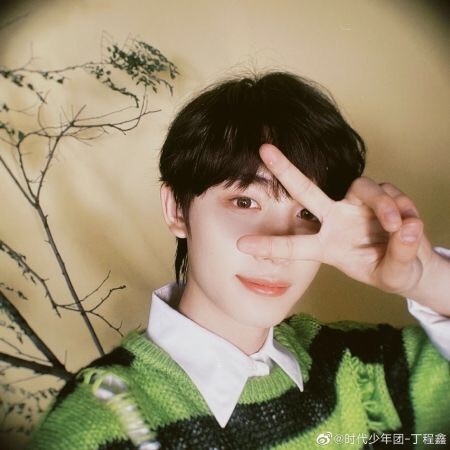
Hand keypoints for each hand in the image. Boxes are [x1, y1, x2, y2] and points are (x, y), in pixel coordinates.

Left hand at [237, 144, 435, 297]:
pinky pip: (391, 193)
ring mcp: (357, 206)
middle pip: (307, 190)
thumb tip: (407, 228)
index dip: (269, 245)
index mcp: (327, 246)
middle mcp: (336, 220)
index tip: (241, 244)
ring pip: (364, 188)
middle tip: (264, 150)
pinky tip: (409, 223)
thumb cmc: (392, 271)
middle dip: (286, 170)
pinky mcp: (382, 195)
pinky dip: (403, 207)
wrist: (414, 265)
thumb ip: (400, 256)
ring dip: (382, 204)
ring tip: (398, 226)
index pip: (294, 245)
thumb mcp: (393, 275)